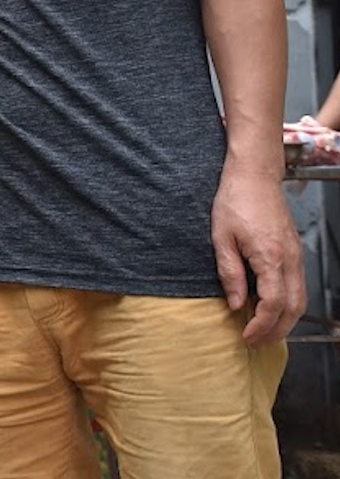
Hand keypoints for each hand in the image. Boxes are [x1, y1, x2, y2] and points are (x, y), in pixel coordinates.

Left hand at [211, 167, 304, 345]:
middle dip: (277, 331)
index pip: (273, 304)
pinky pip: (298, 286)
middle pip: (293, 308)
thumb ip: (229, 273)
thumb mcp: (221, 237)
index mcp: (270, 257)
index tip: (246, 336)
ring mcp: (296, 255)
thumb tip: (236, 304)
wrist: (255, 176)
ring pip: (300, 299)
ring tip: (265, 333)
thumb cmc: (235, 201)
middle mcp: (289, 259)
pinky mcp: (294, 251)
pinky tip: (272, 309)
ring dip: (285, 321)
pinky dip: (289, 304)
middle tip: (257, 344)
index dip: (261, 325)